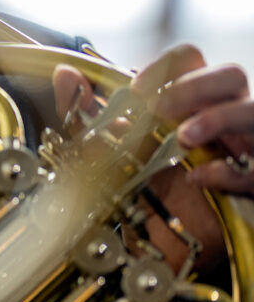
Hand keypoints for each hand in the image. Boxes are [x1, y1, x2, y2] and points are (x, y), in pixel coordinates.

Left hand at [53, 44, 253, 270]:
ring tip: (183, 138)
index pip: (191, 60)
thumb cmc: (146, 187)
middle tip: (158, 109)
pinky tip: (197, 179)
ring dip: (218, 118)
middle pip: (230, 75)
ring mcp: (244, 147)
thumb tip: (65, 75)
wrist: (164, 241)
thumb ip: (88, 112)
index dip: (168, 65)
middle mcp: (223, 117)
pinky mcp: (252, 181)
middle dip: (193, 87)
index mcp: (190, 101)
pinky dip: (227, 171)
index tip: (137, 88)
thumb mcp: (111, 150)